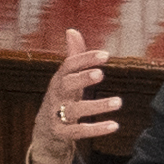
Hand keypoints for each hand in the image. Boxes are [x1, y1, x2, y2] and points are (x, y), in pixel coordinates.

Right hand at [26, 34, 117, 163]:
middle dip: (82, 79)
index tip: (106, 55)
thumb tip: (72, 31)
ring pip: (75, 110)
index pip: (69, 66)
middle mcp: (55, 96)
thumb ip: (73, 56)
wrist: (45, 130)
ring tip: (119, 102)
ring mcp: (56, 115)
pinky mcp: (61, 133)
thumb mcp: (67, 78)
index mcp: (58, 80)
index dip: (86, 59)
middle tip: (101, 74)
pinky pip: (78, 132)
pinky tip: (115, 125)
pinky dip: (96, 129)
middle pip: (66, 85)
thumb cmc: (62, 98)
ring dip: (97, 106)